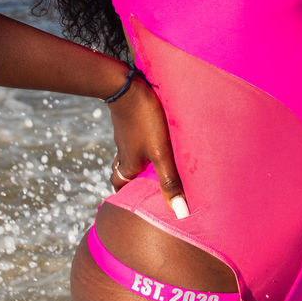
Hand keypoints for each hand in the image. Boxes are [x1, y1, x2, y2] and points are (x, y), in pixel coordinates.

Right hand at [107, 75, 188, 218]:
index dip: (127, 198)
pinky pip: (131, 140)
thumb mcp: (161, 153)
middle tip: (148, 186)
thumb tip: (180, 214)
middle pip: (123, 174)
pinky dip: (139, 145)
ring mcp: (124, 137)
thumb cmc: (145, 120)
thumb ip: (170, 181)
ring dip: (137, 162)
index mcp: (129, 166)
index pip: (121, 190)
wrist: (125, 86)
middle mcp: (123, 154)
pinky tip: (152, 138)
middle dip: (133, 182)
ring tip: (154, 165)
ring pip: (127, 156)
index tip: (137, 203)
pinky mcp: (127, 122)